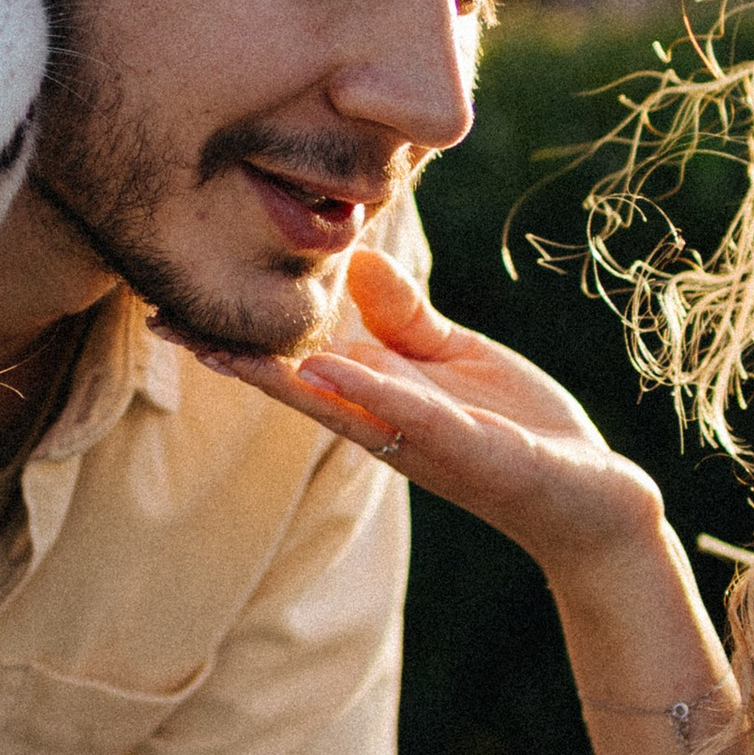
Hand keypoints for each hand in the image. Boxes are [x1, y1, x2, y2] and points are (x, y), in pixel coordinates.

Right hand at [192, 241, 661, 586]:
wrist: (590, 495)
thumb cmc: (519, 427)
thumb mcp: (454, 358)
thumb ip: (404, 316)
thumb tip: (353, 259)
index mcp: (380, 394)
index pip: (297, 357)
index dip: (240, 332)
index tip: (174, 304)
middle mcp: (384, 422)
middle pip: (294, 385)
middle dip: (231, 356)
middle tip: (163, 322)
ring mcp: (422, 440)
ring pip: (337, 407)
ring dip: (278, 378)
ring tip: (220, 346)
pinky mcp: (470, 450)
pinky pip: (411, 419)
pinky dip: (368, 393)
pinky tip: (329, 368)